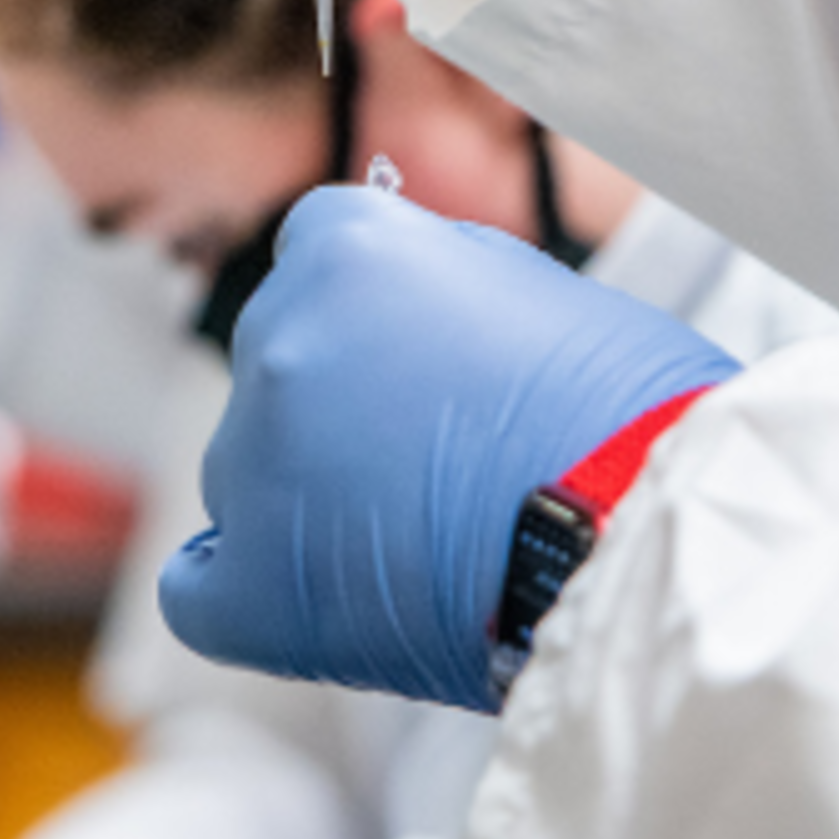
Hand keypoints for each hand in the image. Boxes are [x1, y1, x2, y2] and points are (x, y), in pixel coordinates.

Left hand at [159, 185, 737, 710]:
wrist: (638, 536)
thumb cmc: (621, 408)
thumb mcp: (530, 282)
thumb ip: (433, 276)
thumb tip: (398, 294)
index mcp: (348, 249)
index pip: (318, 247)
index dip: (377, 295)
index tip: (422, 339)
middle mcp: (282, 339)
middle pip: (283, 351)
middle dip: (346, 387)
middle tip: (444, 442)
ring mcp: (252, 463)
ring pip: (249, 463)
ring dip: (312, 485)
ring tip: (422, 529)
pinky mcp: (247, 587)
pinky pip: (199, 584)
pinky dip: (251, 586)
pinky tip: (324, 590)